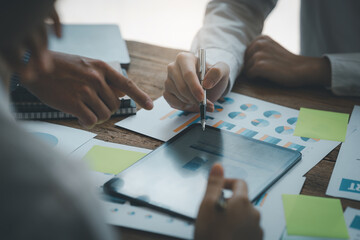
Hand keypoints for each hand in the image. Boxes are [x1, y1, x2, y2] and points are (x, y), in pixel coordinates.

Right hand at [22, 52, 152, 127]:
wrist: (36, 69)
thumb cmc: (62, 68)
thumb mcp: (86, 65)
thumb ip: (105, 78)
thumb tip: (123, 92)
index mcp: (101, 68)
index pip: (127, 84)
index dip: (140, 96)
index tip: (150, 106)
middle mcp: (96, 78)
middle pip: (114, 105)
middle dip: (106, 108)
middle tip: (91, 104)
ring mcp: (86, 91)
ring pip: (105, 115)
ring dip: (96, 116)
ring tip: (83, 108)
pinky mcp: (75, 104)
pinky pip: (92, 121)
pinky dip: (87, 122)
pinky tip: (78, 116)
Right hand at [164, 52, 229, 111]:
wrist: (209, 85)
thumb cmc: (213, 75)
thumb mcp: (222, 70)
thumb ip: (217, 72)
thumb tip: (206, 84)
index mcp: (185, 58)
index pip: (188, 74)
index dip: (195, 87)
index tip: (202, 97)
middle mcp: (173, 67)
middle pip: (181, 87)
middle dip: (194, 98)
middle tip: (205, 104)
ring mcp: (168, 80)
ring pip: (178, 96)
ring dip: (191, 102)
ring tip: (201, 102)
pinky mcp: (167, 92)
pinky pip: (172, 102)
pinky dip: (184, 107)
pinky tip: (192, 104)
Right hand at [195, 164, 261, 239]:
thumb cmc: (213, 235)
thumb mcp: (207, 205)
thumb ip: (214, 184)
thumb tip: (218, 166)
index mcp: (243, 201)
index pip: (239, 183)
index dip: (227, 183)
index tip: (217, 189)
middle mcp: (254, 213)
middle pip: (241, 200)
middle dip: (228, 202)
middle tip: (213, 212)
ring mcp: (256, 229)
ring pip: (244, 216)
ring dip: (233, 217)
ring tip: (218, 227)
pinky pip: (247, 230)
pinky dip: (238, 229)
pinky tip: (226, 235)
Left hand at [243, 35, 329, 86]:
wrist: (302, 69)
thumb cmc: (285, 63)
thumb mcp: (271, 50)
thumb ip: (257, 50)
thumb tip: (240, 58)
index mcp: (261, 38)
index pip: (245, 54)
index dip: (253, 62)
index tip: (266, 63)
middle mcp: (259, 43)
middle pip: (244, 61)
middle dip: (252, 67)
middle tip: (268, 69)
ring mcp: (259, 54)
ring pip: (246, 69)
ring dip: (255, 73)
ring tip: (269, 72)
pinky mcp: (260, 65)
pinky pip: (249, 75)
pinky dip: (256, 78)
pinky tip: (268, 76)